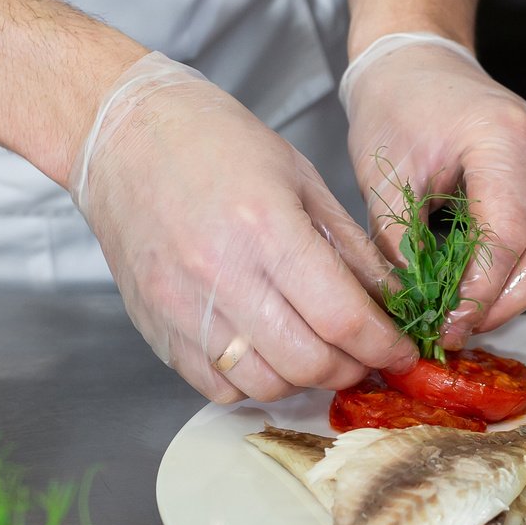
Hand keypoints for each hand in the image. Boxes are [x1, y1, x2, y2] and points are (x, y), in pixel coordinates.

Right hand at [69, 52, 414, 402]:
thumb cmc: (213, 143)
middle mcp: (220, 275)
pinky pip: (218, 388)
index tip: (402, 349)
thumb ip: (349, 248)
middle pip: (308, 363)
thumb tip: (392, 302)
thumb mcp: (301, 178)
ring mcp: (182, 308)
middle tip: (365, 352)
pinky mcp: (157, 328)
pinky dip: (254, 382)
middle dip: (352, 367)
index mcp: (265, 228)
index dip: (384, 345)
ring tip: (316, 349)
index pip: (342, 317)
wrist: (123, 136)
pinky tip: (266, 349)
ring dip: (304, 379)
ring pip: (266, 385)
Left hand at [339, 33, 525, 346]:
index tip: (446, 324)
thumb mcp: (383, 177)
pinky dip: (515, 269)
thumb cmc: (394, 103)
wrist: (415, 60)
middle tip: (458, 328)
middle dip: (505, 304)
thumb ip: (401, 245)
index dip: (478, 293)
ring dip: (512, 292)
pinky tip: (477, 285)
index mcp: (501, 137)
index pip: (505, 237)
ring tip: (463, 312)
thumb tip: (416, 311)